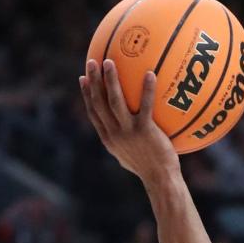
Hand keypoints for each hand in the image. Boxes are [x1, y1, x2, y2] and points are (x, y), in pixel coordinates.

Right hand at [79, 60, 179, 186]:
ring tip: (110, 62)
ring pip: (115, 102)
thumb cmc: (149, 169)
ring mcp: (128, 132)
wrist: (160, 181)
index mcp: (108, 138)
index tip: (83, 78)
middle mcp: (114, 134)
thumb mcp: (130, 156)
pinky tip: (150, 73)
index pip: (93, 112)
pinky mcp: (145, 131)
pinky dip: (147, 89)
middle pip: (99, 103)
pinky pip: (145, 105)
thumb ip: (125, 141)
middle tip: (92, 61)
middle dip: (94, 81)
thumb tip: (127, 128)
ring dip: (110, 80)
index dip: (86, 94)